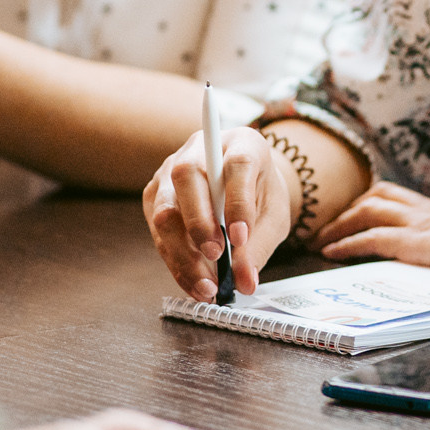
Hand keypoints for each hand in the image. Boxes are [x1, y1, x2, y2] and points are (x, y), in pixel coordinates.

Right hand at [146, 125, 289, 300]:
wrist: (246, 187)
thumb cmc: (260, 195)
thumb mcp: (274, 217)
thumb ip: (261, 245)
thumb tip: (244, 281)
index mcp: (241, 143)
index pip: (236, 164)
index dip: (238, 201)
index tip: (241, 237)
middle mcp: (200, 150)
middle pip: (187, 177)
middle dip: (200, 222)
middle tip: (217, 257)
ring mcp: (171, 171)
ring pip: (165, 208)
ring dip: (183, 253)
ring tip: (207, 285)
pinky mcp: (155, 195)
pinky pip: (157, 230)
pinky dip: (176, 262)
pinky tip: (194, 283)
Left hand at [312, 180, 429, 273]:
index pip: (395, 195)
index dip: (370, 200)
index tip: (352, 210)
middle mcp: (423, 210)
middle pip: (376, 196)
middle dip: (349, 208)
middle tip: (328, 225)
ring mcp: (416, 223)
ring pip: (367, 211)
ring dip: (339, 223)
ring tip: (320, 239)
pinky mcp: (412, 241)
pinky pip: (370, 238)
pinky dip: (346, 243)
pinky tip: (330, 253)